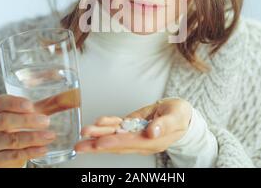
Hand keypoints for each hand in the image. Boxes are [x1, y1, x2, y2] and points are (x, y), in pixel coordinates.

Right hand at [0, 95, 55, 167]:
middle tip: (46, 121)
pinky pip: (12, 156)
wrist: (5, 150)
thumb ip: (49, 103)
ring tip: (50, 136)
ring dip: (32, 138)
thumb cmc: (18, 124)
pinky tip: (43, 149)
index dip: (14, 103)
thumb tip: (72, 95)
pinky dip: (30, 152)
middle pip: (4, 121)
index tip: (30, 105)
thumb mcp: (29, 111)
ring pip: (10, 140)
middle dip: (27, 121)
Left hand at [75, 98, 191, 155]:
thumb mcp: (176, 117)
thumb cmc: (181, 115)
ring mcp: (135, 134)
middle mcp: (141, 141)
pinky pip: (118, 126)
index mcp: (153, 141)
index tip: (100, 143)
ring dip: (98, 134)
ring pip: (114, 135)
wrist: (181, 114)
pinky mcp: (133, 126)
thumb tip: (153, 132)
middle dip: (97, 144)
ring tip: (84, 133)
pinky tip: (98, 122)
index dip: (114, 143)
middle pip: (117, 144)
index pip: (130, 143)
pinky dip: (107, 123)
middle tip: (80, 145)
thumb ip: (165, 125)